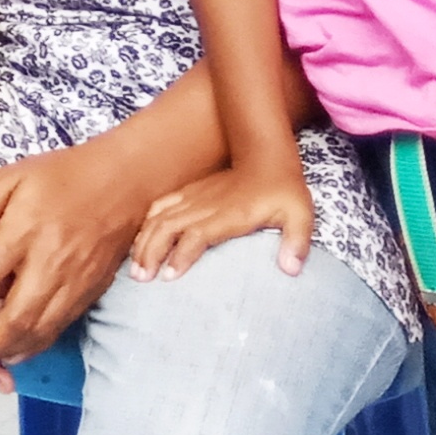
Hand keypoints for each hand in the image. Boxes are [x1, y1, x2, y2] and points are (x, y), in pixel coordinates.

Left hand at [0, 145, 149, 388]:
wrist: (123, 183)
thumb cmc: (60, 176)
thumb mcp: (11, 178)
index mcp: (26, 230)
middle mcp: (51, 262)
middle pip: (16, 315)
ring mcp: (75, 281)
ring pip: (40, 329)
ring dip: (10, 351)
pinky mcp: (90, 292)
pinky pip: (60, 327)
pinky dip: (35, 344)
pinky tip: (15, 350)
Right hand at [131, 165, 317, 282]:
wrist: (267, 155)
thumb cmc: (284, 189)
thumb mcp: (301, 215)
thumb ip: (296, 242)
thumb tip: (291, 270)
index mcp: (231, 214)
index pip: (198, 234)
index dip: (181, 255)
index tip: (169, 278)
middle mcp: (206, 205)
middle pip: (168, 227)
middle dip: (151, 252)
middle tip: (140, 278)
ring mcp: (194, 196)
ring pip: (159, 217)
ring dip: (144, 241)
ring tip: (134, 267)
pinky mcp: (189, 192)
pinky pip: (160, 206)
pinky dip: (146, 223)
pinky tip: (140, 240)